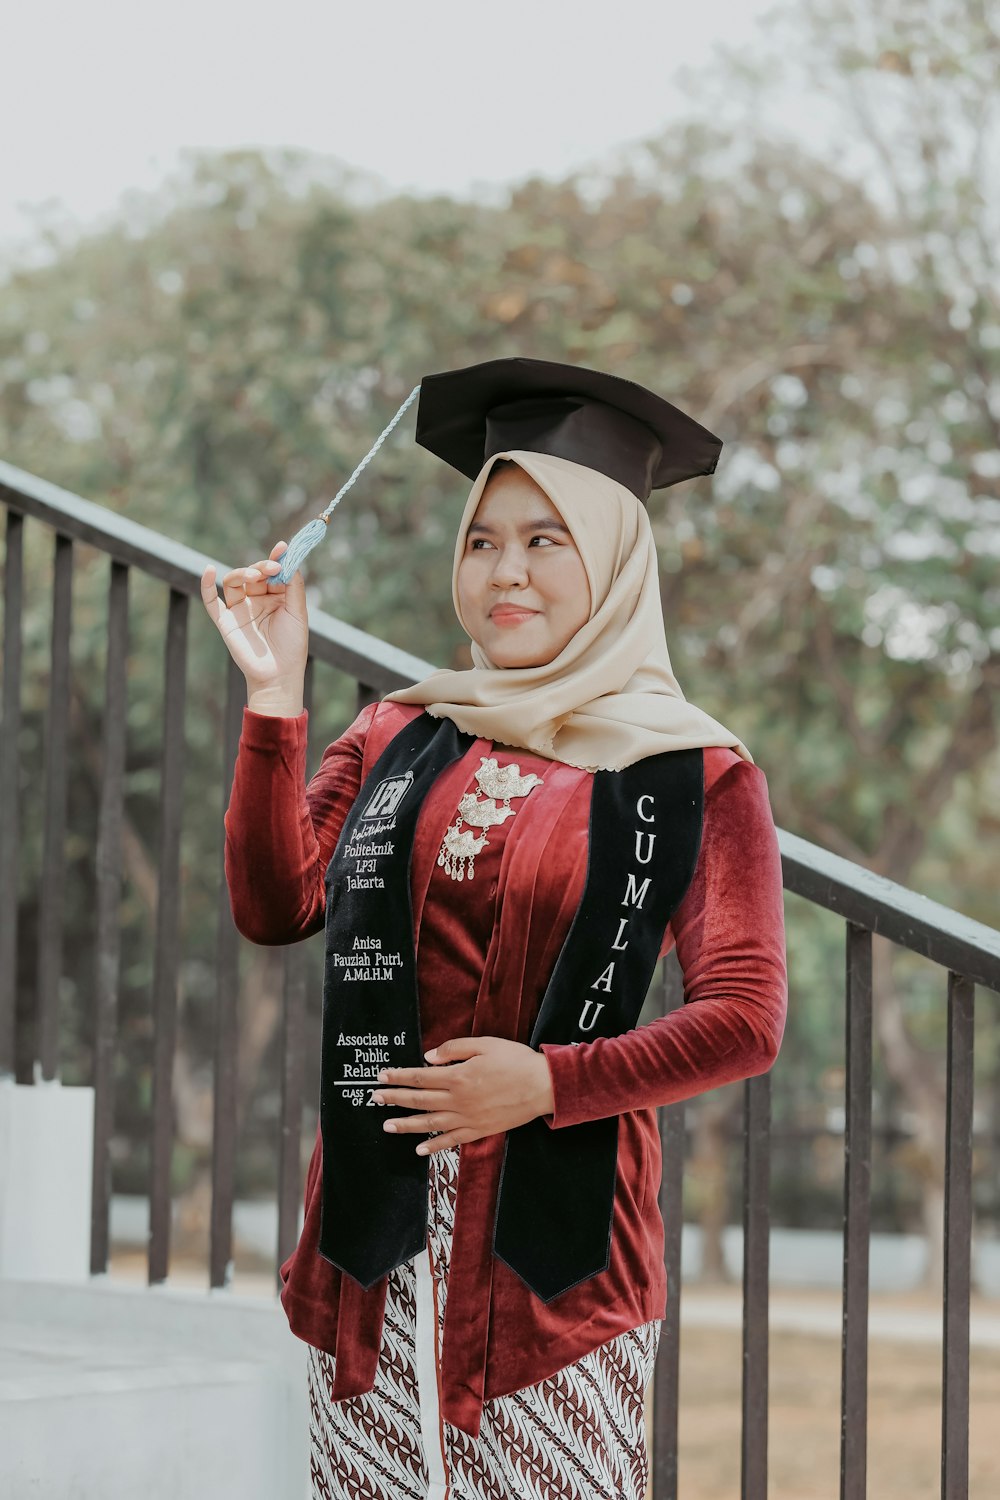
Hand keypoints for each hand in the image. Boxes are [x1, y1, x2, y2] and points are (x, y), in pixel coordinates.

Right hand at [200, 539, 308, 694]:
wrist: (278, 675)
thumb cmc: (292, 646)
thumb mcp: (298, 613)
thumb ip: (294, 587)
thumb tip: (290, 561)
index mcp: (276, 597)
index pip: (273, 572)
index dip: (277, 558)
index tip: (282, 548)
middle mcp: (257, 600)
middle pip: (254, 573)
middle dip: (262, 566)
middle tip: (272, 567)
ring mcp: (240, 610)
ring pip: (233, 581)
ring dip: (242, 572)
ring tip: (255, 575)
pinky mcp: (225, 621)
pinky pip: (211, 601)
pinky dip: (206, 585)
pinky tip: (207, 570)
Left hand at [371, 1036, 555, 1155]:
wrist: (543, 1086)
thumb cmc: (516, 1061)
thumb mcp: (485, 1044)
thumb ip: (455, 1048)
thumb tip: (429, 1057)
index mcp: (458, 1076)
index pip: (420, 1076)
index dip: (399, 1076)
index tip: (382, 1076)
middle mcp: (458, 1100)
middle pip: (419, 1100)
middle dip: (395, 1099)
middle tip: (376, 1098)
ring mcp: (468, 1118)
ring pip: (430, 1123)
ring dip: (406, 1125)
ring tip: (388, 1125)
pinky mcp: (479, 1130)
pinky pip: (451, 1141)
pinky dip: (434, 1146)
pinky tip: (420, 1150)